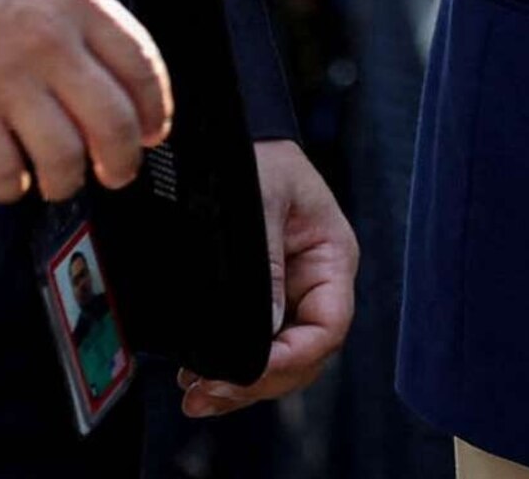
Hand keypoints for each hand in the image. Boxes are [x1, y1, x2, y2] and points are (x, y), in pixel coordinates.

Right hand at [0, 0, 170, 203]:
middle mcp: (50, 43)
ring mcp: (7, 80)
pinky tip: (16, 178)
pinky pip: (3, 170)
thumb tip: (113, 56)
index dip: (157, 109)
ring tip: (63, 179)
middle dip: (124, 159)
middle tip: (119, 171)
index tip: (154, 130)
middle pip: (113, 121)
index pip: (141, 66)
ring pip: (64, 155)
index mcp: (77, 3)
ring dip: (70, 180)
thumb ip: (82, 8)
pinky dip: (14, 186)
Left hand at [177, 138, 359, 416]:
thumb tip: (261, 335)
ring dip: (242, 381)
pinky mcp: (260, 294)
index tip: (246, 373)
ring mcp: (289, 291)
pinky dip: (231, 361)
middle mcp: (315, 281)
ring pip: (278, 355)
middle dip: (259, 380)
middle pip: (303, 353)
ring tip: (197, 395)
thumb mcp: (259, 205)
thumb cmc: (253, 155)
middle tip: (206, 394)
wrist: (229, 132)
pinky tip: (199, 375)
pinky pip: (255, 339)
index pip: (327, 326)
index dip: (290, 358)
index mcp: (332, 256)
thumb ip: (264, 268)